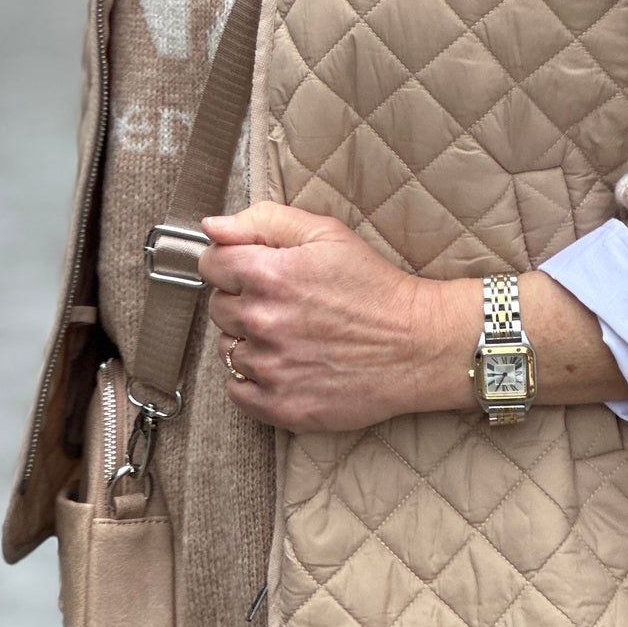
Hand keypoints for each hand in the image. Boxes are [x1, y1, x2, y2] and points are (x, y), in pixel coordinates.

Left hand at [197, 201, 469, 431]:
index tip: (250, 269)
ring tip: (289, 335)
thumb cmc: (373, 284)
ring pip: (227, 349)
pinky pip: (237, 390)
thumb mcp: (325, 234)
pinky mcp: (282, 405)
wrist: (417, 344)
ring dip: (248, 341)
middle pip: (218, 307)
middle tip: (282, 302)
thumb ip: (263, 221)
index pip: (210, 264)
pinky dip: (252, 379)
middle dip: (242, 300)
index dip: (228, 262)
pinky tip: (283, 365)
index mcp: (268, 274)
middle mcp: (262, 322)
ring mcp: (271, 368)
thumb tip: (212, 226)